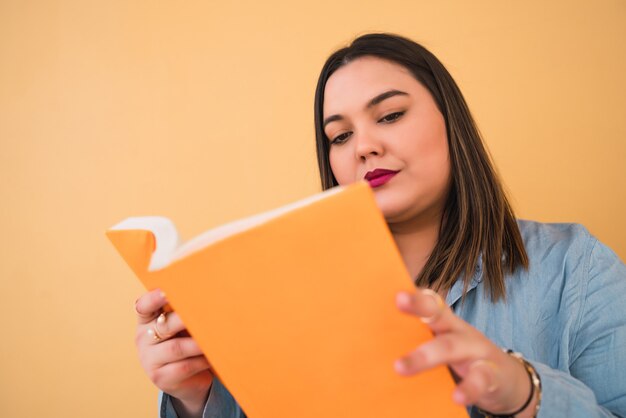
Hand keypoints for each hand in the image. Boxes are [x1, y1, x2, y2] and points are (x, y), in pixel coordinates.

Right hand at [135, 289, 213, 417]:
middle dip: (186, 320)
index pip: (143, 306)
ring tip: (216, 338)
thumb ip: (185, 309)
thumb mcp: (181, 324)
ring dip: (198, 343)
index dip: (153, 298)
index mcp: (146, 319)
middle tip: (206, 315)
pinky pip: (184, 367)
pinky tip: (212, 356)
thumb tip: (208, 294)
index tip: (167, 290)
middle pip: (165, 326)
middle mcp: (144, 338)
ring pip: (176, 348)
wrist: (185, 378)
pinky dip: (201, 361)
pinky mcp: (161, 378)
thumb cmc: (184, 341)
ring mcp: (150, 360)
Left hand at [394, 289, 535, 415]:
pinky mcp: (491, 375)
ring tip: (399, 367)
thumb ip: (419, 342)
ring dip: (423, 356)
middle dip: (418, 305)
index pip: (429, 301)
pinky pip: (479, 380)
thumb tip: (376, 349)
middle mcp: (460, 331)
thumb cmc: (464, 360)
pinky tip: (456, 397)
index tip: (394, 287)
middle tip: (398, 301)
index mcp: (446, 323)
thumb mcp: (444, 345)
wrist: (508, 381)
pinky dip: (467, 389)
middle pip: (439, 314)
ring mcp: (477, 351)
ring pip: (450, 347)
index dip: (413, 293)